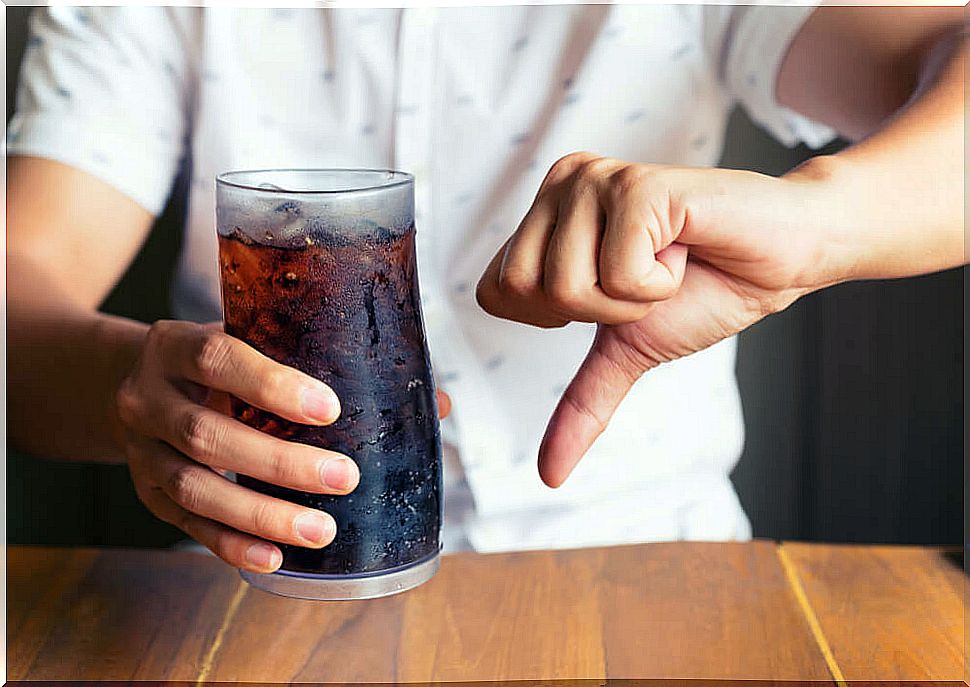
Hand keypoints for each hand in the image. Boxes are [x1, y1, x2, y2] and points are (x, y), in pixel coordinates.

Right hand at [117, 320, 449, 572]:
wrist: (135, 381)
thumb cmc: (220, 362)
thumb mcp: (256, 343)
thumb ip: (331, 363)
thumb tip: (436, 402)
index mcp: (175, 346)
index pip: (217, 357)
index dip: (271, 384)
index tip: (331, 408)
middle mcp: (147, 397)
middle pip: (206, 433)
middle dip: (280, 462)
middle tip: (344, 478)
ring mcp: (141, 450)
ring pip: (194, 488)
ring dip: (261, 514)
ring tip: (321, 531)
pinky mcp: (147, 493)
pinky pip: (187, 525)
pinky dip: (231, 544)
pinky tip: (274, 558)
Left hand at [477, 152, 831, 487]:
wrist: (778, 263)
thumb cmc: (703, 292)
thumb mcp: (627, 351)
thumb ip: (581, 403)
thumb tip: (548, 474)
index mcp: (544, 214)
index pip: (494, 292)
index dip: (555, 315)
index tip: (611, 289)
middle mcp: (562, 182)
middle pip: (524, 291)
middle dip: (597, 310)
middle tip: (643, 279)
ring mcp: (597, 179)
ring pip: (568, 286)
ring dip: (633, 299)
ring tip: (667, 264)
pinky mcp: (637, 185)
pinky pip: (619, 275)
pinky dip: (661, 284)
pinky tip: (684, 250)